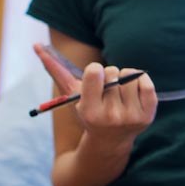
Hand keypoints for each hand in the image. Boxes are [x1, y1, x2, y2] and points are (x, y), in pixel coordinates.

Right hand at [34, 43, 156, 145]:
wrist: (111, 140)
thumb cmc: (89, 111)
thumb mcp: (71, 94)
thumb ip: (55, 70)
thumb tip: (37, 45)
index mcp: (89, 111)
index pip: (95, 72)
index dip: (95, 70)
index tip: (95, 76)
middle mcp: (110, 116)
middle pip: (112, 72)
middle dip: (109, 75)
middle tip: (106, 89)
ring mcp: (131, 117)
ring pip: (130, 75)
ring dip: (125, 77)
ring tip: (119, 90)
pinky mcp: (148, 115)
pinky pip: (147, 83)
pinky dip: (141, 80)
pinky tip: (133, 90)